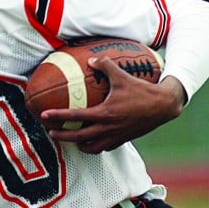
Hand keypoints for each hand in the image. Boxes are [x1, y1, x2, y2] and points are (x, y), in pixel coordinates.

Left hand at [42, 57, 185, 152]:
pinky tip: (91, 140)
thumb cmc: (142, 90)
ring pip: (91, 147)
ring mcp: (115, 137)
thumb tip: (91, 60)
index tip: (44, 116)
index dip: (58, 116)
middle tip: (50, 132)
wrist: (164, 106)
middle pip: (78, 138)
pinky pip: (104, 147)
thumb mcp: (122, 76)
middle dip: (61, 136)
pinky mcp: (123, 140)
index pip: (75, 117)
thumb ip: (105, 66)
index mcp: (104, 114)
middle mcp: (107, 129)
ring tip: (69, 139)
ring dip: (78, 145)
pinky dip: (94, 146)